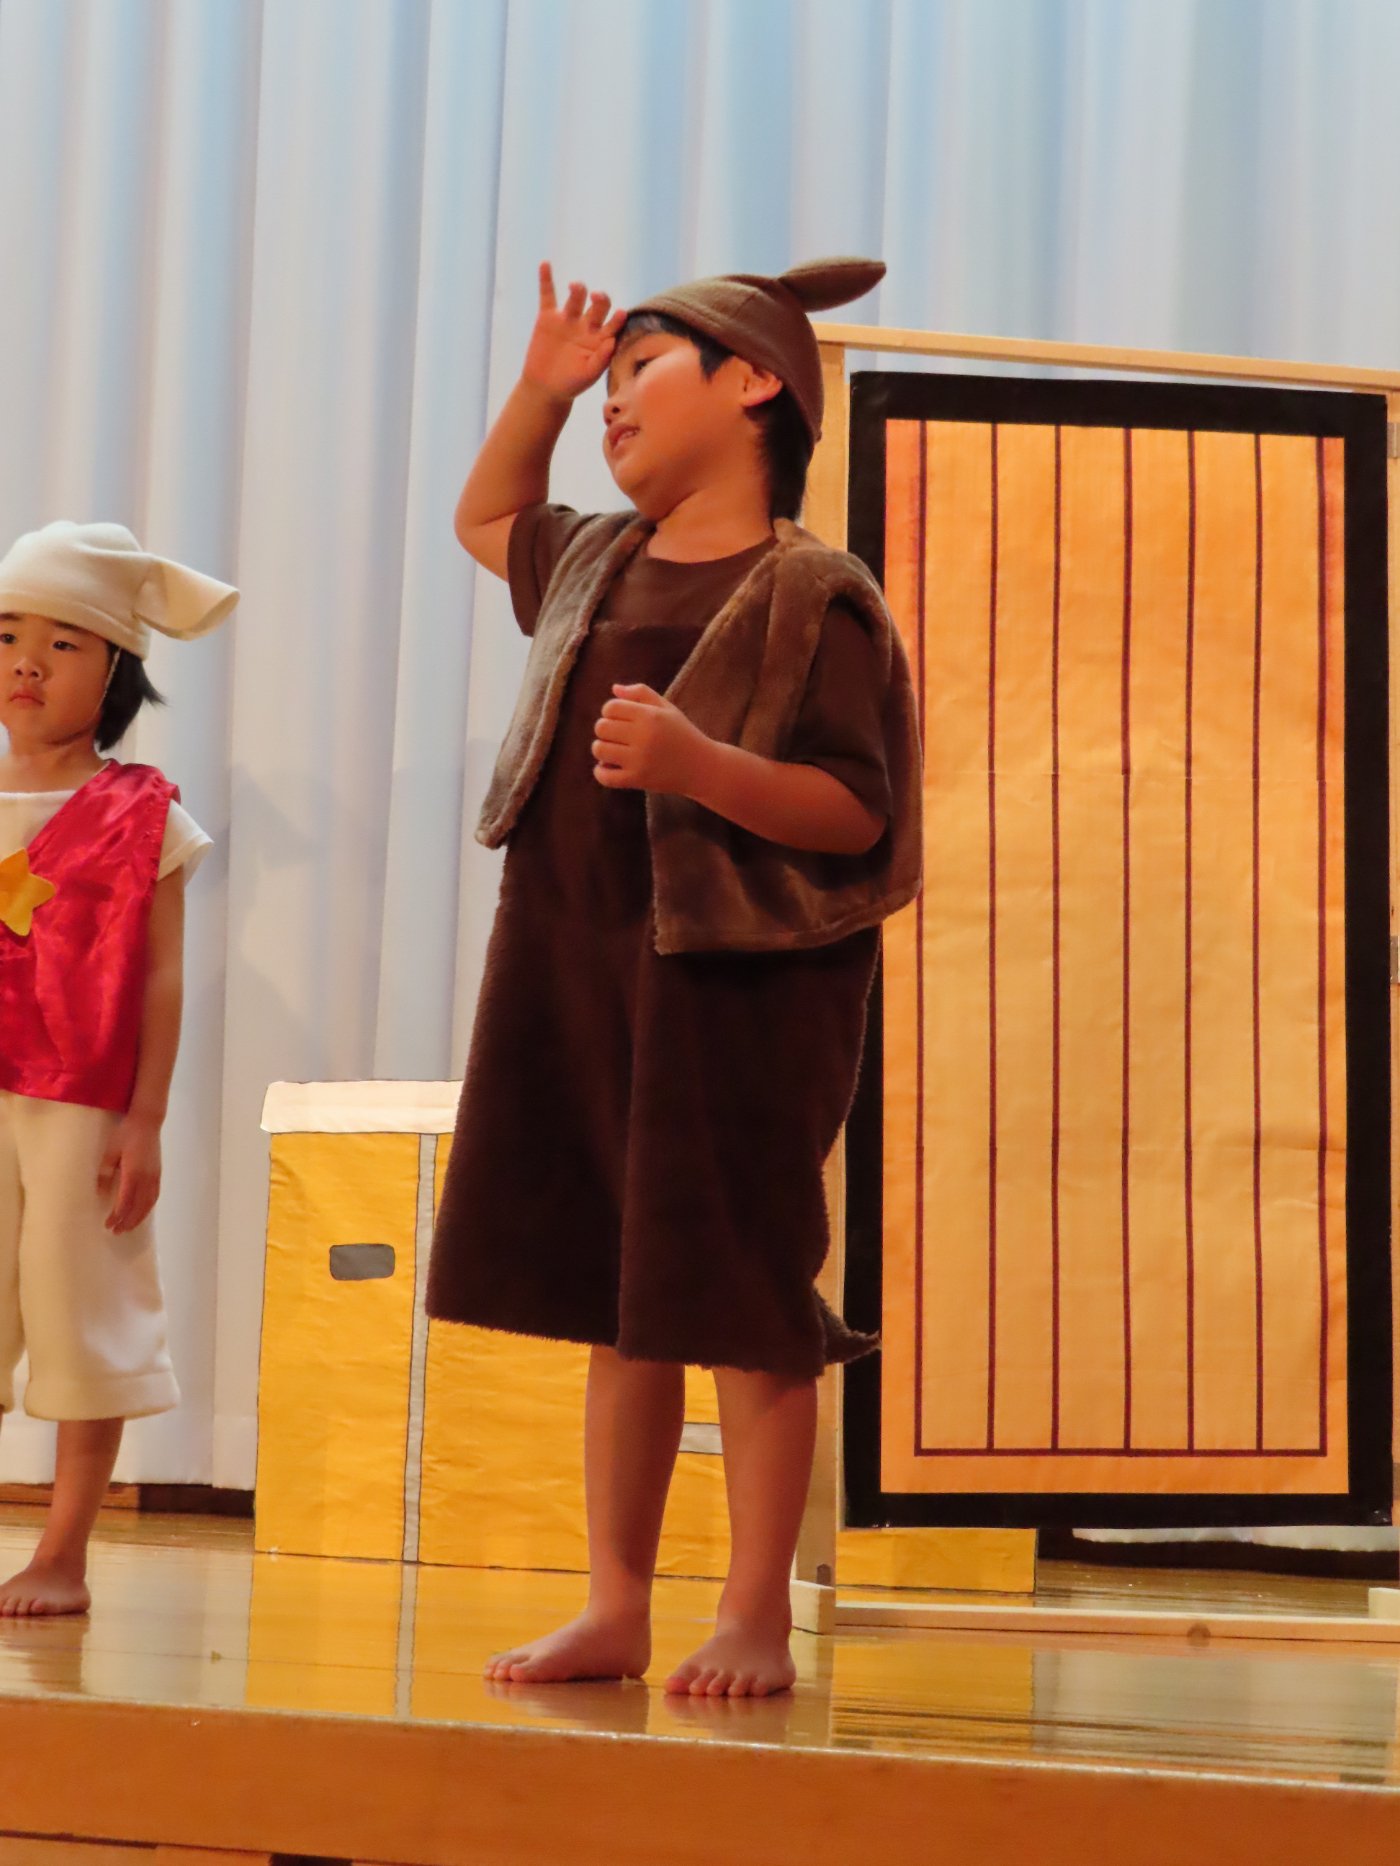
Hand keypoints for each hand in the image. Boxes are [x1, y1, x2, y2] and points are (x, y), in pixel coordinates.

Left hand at [98, 1114, 162, 1234]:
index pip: (125, 1202)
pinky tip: (141, 1212)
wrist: (147, 1122)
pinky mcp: (158, 1174)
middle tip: (116, 1232)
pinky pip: (154, 1197)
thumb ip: (105, 1172)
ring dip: (139, 1218)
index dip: (117, 1216)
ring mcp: (154, 1176)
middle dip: (128, 1222)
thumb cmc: (125, 1134)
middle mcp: (146, 1178)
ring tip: (128, 1227)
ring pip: (148, 1204)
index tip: (108, 1225)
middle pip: (138, 1207)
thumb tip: (99, 1192)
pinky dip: (147, 1208)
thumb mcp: (110, 1152)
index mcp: (133, 1173)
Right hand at [522, 262, 626, 404]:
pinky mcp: (548, 317)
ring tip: (575, 287)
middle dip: (600, 299)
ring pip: (576, 297)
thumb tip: (612, 341)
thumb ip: (602, 359)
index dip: (618, 318)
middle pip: (598, 305)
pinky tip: (545, 264)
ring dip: (578, 289)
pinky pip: (548, 294)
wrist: (545, 387)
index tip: (621, 314)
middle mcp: (587, 325)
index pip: (614, 323)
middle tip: (596, 297)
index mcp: (601, 338)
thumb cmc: (571, 384)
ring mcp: (568, 319)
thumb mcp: (588, 375)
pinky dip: (546, 279)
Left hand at [593, 684, 712, 795]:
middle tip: (617, 736)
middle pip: (601, 727)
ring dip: (602, 749)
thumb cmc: (682, 734)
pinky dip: (601, 772)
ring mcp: (640, 760)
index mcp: (650, 716)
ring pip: (599, 749)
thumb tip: (614, 689)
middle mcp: (644, 736)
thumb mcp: (667, 708)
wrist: (702, 767)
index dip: (610, 711)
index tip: (620, 719)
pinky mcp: (637, 780)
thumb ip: (641, 693)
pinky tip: (609, 767)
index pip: (611, 707)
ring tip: (613, 751)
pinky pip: (604, 776)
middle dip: (605, 730)